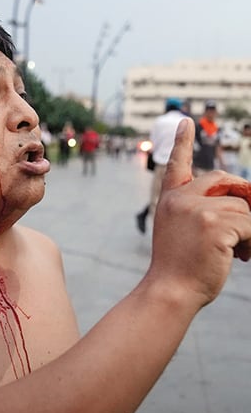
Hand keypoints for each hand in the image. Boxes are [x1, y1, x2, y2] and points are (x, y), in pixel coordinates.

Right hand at [150, 118, 250, 304]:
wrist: (171, 291)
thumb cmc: (180, 268)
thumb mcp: (183, 232)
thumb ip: (202, 211)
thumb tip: (244, 198)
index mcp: (170, 200)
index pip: (176, 165)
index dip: (181, 142)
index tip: (184, 121)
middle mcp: (180, 199)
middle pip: (225, 181)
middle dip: (245, 196)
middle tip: (248, 223)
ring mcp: (197, 209)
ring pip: (243, 208)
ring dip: (249, 231)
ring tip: (240, 252)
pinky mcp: (214, 223)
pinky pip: (250, 224)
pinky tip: (240, 256)